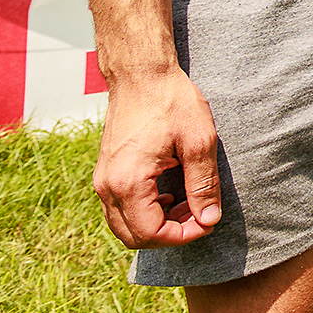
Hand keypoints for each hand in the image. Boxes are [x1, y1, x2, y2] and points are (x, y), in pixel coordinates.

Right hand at [92, 64, 222, 247]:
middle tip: (199, 215)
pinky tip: (170, 194)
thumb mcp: (199, 142)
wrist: (141, 75)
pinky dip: (144, 212)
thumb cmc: (172, 102)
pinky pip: (120, 209)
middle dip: (169, 234)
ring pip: (124, 226)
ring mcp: (102, 180)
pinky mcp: (106, 173)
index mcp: (128, 182)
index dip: (182, 236)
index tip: (207, 222)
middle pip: (133, 237)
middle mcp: (107, 186)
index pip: (150, 233)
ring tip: (188, 203)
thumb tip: (209, 220)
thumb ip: (203, 185)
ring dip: (157, 224)